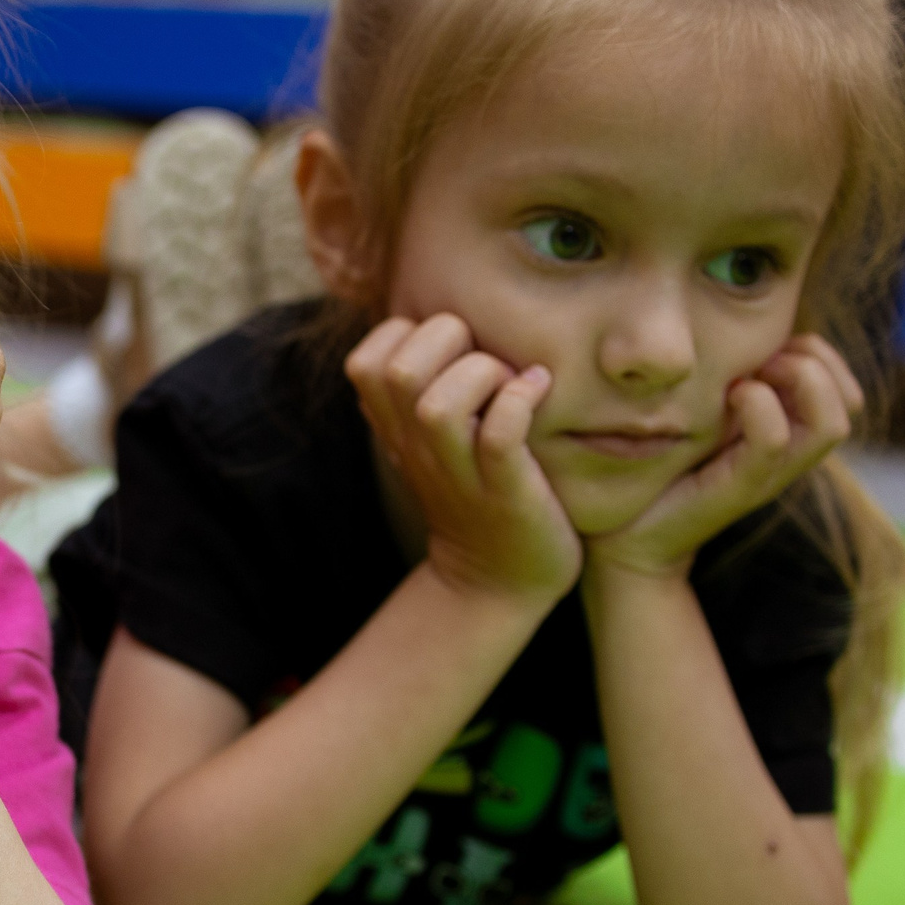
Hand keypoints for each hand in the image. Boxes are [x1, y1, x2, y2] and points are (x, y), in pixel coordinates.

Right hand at [347, 313, 580, 604]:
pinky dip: (521, 400)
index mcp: (396, 430)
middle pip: (398, 372)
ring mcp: (460, 474)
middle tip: (485, 360)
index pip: (366, 361)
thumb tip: (438, 323)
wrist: (496, 581)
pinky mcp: (506, 493)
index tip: (449, 351)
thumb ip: (421, 390)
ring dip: (482, 375)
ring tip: (511, 381)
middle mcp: (418, 450)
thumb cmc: (475, 493)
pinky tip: (539, 391)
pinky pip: (500, 434)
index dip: (409, 335)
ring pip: (438, 405)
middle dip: (449, 342)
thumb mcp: (430, 443)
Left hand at [585, 334, 861, 579]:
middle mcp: (788, 455)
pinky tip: (727, 397)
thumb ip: (727, 380)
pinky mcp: (739, 489)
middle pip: (849, 403)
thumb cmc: (658, 467)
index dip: (820, 353)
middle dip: (815, 361)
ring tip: (750, 377)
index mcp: (785, 432)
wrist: (627, 537)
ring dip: (799, 380)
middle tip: (764, 358)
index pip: (844, 388)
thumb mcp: (700, 413)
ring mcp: (768, 475)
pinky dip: (758, 407)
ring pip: (829, 424)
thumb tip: (742, 333)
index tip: (771, 345)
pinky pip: (772, 442)